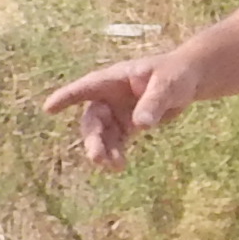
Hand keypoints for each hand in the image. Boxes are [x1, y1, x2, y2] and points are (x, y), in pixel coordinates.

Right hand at [42, 54, 189, 170]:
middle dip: (92, 138)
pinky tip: (119, 165)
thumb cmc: (176, 73)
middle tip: (97, 157)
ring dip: (104, 149)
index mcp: (114, 79)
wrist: (189, 81)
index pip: (87, 87)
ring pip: (102, 134)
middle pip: (93, 118)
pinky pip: (116, 141)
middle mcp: (110, 96)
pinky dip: (116, 152)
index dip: (67, 97)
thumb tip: (141, 126)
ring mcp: (117, 111)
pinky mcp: (127, 125)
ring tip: (113, 166)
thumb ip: (153, 103)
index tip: (49, 108)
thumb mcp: (167, 85)